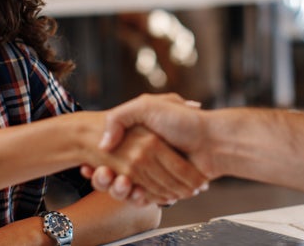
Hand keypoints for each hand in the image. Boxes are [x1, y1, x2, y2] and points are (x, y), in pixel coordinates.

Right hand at [83, 94, 213, 203]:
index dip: (100, 162)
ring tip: (116, 182)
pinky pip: (146, 195)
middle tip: (99, 174)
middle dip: (105, 178)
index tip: (89, 165)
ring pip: (129, 186)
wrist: (214, 141)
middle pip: (118, 172)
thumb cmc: (184, 121)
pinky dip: (138, 196)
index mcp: (141, 138)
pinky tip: (133, 191)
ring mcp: (157, 171)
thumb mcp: (147, 106)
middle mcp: (147, 154)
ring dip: (119, 188)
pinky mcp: (167, 185)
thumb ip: (121, 117)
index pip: (112, 153)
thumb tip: (103, 143)